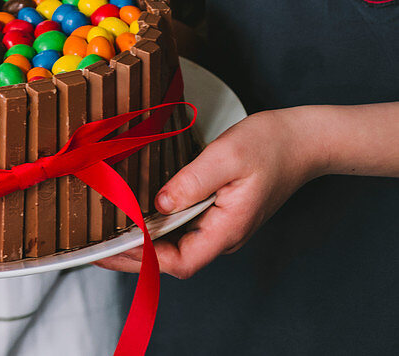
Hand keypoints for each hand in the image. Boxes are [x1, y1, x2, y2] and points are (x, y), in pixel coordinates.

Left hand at [98, 109, 316, 277]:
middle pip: (174, 259)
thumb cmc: (271, 145)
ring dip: (145, 241)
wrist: (304, 140)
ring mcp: (224, 225)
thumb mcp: (227, 156)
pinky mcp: (222, 211)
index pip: (180, 261)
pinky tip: (141, 212)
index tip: (111, 249)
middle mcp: (225, 234)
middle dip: (134, 256)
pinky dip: (160, 224)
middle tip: (96, 249)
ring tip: (108, 233)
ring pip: (178, 244)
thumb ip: (191, 181)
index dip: (143, 259)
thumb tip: (160, 203)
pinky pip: (186, 226)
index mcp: (228, 228)